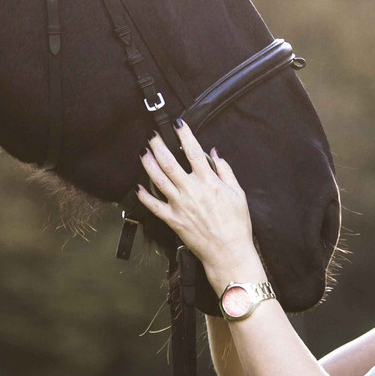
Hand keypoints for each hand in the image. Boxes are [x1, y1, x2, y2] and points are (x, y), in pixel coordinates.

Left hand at [136, 121, 266, 290]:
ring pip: (158, 180)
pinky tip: (136, 186)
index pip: (193, 152)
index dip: (184, 135)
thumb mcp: (238, 193)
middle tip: (151, 135)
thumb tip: (215, 153)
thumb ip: (225, 171)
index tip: (177, 123)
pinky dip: (143, 196)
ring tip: (143, 152)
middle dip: (158, 146)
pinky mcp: (173, 220)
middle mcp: (191, 191)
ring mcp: (180, 205)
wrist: (229, 252)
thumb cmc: (236, 225)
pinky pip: (154, 206)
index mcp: (208, 182)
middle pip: (169, 163)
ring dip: (148, 164)